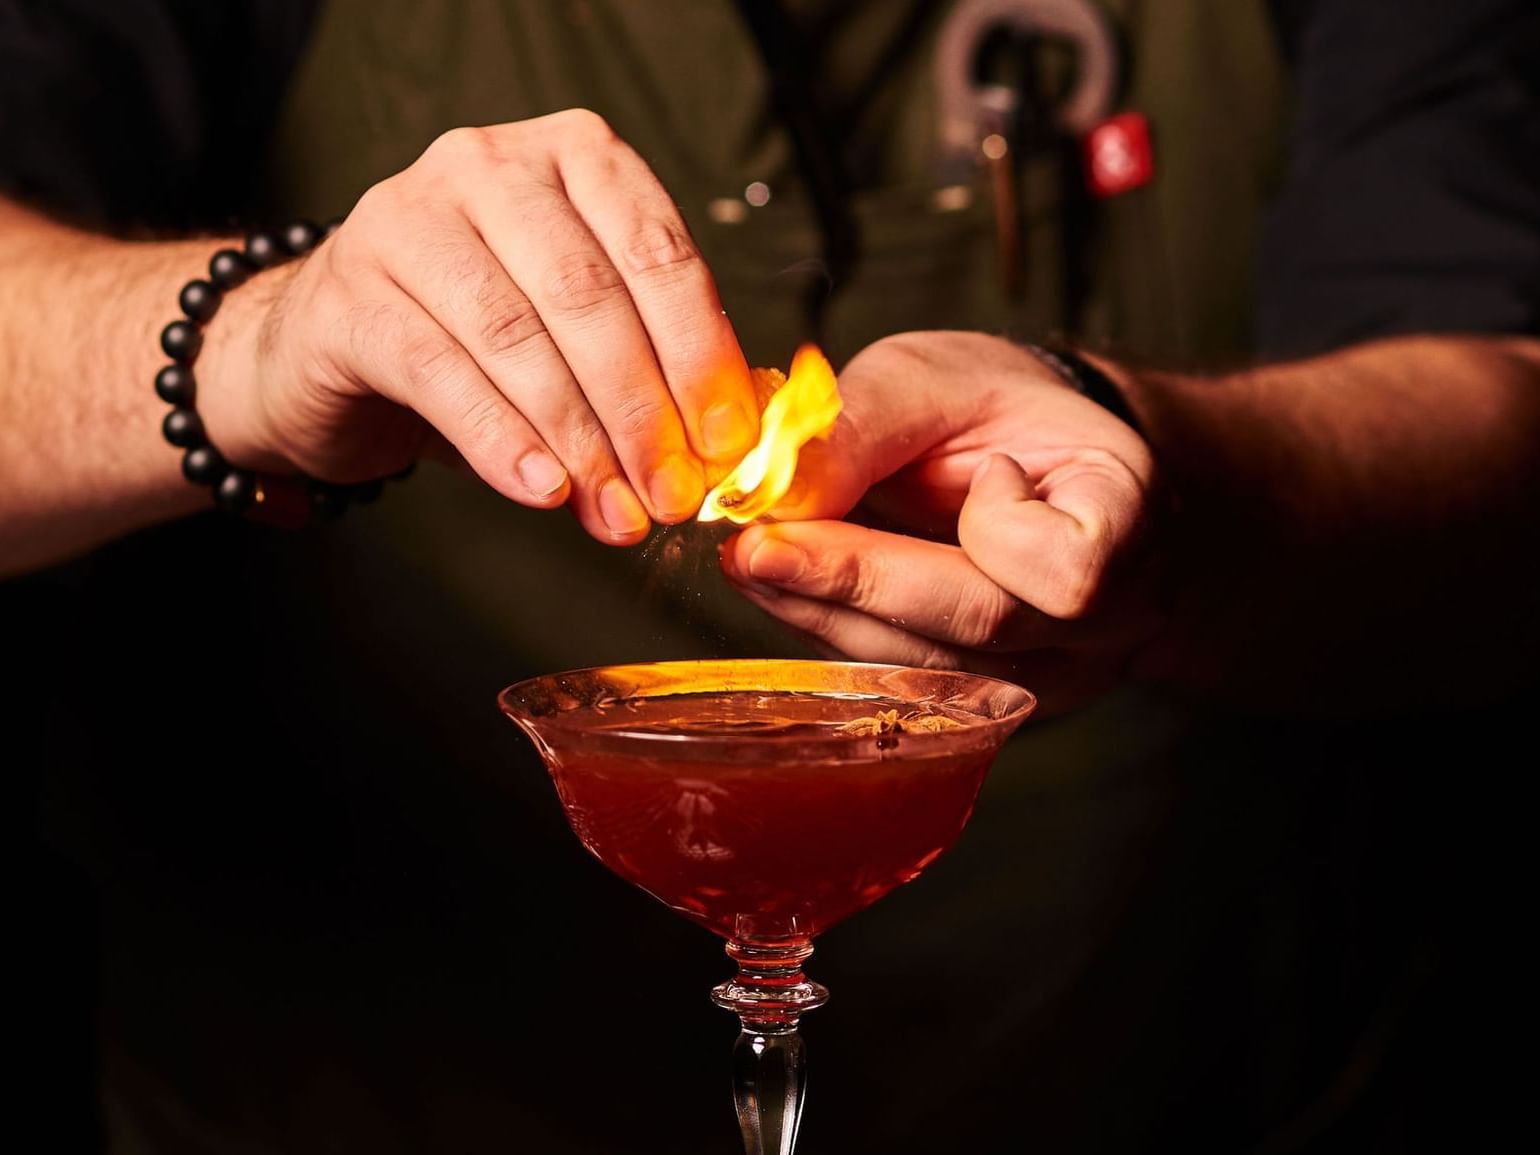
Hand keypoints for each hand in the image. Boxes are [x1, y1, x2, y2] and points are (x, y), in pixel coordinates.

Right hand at [200, 109, 758, 543]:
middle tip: (673, 495)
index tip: (725, 444)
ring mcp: (408, 220)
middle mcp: (488, 166)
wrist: (330, 346)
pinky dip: (502, 441)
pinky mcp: (349, 294)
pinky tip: (543, 491)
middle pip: (589, 296)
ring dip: (581, 439)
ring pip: (518, 337)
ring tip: (617, 512)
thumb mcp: (576, 328)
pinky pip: (441, 375)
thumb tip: (724, 445)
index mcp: (572, 156)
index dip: (700, 355)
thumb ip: (649, 360)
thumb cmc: (479, 335)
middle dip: (643, 411)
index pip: (657, 252)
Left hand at [718, 331, 1164, 712]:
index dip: (999, 529)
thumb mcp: (941, 376)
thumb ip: (865, 425)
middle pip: (979, 631)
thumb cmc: (999, 409)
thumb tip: (776, 491)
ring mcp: (1044, 673)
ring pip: (927, 670)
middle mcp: (1100, 621)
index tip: (974, 470)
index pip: (1070, 570)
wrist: (1027, 456)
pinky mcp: (982, 697)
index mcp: (1128, 523)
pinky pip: (900, 678)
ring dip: (824, 614)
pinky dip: (830, 628)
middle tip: (754, 547)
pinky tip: (780, 585)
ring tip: (751, 558)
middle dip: (857, 585)